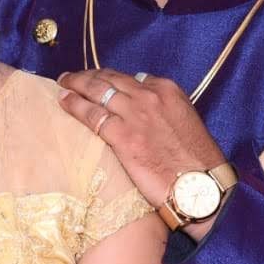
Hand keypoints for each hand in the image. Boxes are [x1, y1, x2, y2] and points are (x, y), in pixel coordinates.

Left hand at [57, 69, 227, 238]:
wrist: (201, 186)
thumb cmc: (197, 161)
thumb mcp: (185, 121)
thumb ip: (163, 110)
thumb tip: (143, 108)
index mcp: (167, 90)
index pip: (129, 77)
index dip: (109, 78)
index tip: (98, 81)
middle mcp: (149, 96)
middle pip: (109, 79)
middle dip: (87, 76)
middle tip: (71, 77)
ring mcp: (135, 114)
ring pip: (97, 91)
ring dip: (76, 85)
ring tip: (63, 84)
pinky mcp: (123, 136)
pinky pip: (92, 115)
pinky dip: (74, 106)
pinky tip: (64, 103)